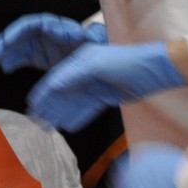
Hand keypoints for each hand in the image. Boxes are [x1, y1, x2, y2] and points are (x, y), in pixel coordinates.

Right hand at [0, 15, 107, 72]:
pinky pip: (24, 58)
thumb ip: (64, 39)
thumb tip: (48, 34)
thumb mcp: (85, 44)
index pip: (32, 24)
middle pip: (21, 34)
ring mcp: (44, 46)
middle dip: (6, 42)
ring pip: (20, 46)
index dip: (16, 31)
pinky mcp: (43, 58)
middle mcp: (47, 34)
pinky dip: (14, 62)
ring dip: (6, 52)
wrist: (108, 65)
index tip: (6, 41)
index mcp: (57, 27)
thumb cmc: (98, 51)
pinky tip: (6, 67)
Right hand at [27, 41, 184, 131]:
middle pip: (63, 92)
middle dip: (50, 106)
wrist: (154, 70)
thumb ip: (71, 75)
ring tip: (49, 126)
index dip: (44, 92)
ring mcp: (95, 85)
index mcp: (80, 60)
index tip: (32, 105)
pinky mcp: (105, 97)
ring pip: (73, 102)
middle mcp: (85, 73)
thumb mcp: (95, 65)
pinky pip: (87, 108)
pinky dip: (77, 117)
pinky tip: (68, 125)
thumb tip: (51, 86)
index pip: (56, 78)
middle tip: (37, 120)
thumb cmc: (126, 61)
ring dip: (61, 114)